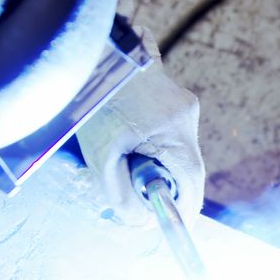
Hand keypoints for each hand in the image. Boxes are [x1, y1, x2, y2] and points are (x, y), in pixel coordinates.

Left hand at [76, 43, 204, 231]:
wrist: (88, 50)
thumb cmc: (91, 100)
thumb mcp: (101, 157)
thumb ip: (122, 197)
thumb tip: (141, 222)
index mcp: (175, 133)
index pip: (192, 185)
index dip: (184, 213)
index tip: (174, 229)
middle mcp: (187, 116)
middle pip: (185, 169)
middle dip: (161, 185)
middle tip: (131, 189)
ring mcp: (183, 104)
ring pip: (176, 150)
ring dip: (154, 162)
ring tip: (121, 152)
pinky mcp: (173, 98)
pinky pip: (169, 131)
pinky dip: (153, 144)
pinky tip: (131, 139)